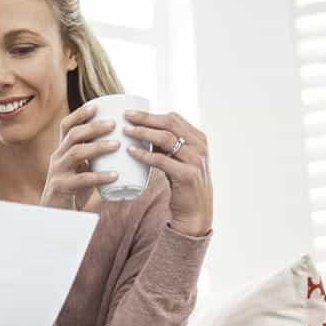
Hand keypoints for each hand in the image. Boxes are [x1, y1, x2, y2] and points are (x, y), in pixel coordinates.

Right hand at [40, 103, 121, 209]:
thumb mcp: (81, 170)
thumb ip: (94, 159)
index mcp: (62, 151)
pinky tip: (115, 176)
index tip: (97, 105)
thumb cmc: (73, 192)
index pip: (67, 126)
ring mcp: (58, 172)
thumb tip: (124, 144)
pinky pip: (81, 180)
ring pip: (76, 153)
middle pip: (73, 135)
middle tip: (114, 124)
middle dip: (93, 127)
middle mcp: (57, 158)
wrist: (56, 216)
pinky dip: (99, 176)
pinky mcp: (61, 188)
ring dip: (98, 147)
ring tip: (118, 145)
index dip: (81, 114)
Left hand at [123, 111, 212, 236]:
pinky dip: (145, 155)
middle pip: (169, 123)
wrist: (196, 212)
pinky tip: (131, 151)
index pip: (173, 118)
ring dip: (143, 132)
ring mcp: (196, 160)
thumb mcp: (178, 160)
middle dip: (145, 118)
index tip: (131, 113)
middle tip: (125, 116)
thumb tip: (142, 131)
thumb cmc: (183, 185)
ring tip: (126, 132)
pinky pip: (162, 160)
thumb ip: (167, 147)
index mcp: (199, 138)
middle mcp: (200, 146)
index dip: (151, 114)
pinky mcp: (187, 175)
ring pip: (166, 138)